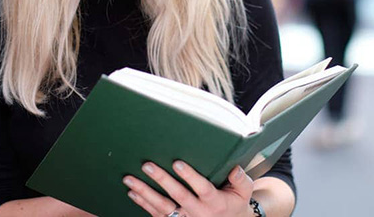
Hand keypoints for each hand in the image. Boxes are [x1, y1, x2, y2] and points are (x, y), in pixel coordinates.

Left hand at [123, 161, 253, 216]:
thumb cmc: (234, 202)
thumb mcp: (243, 192)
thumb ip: (241, 179)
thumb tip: (235, 168)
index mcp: (214, 201)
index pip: (201, 188)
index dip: (189, 176)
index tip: (177, 162)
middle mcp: (197, 212)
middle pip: (177, 196)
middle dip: (161, 180)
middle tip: (147, 165)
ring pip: (162, 207)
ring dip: (144, 192)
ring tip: (129, 179)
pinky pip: (157, 215)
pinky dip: (143, 204)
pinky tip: (132, 192)